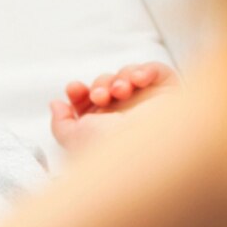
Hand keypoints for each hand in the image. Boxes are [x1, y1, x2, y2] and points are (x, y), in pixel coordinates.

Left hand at [50, 62, 177, 152]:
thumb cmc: (112, 151)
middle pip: (107, 85)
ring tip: (120, 91)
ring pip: (129, 76)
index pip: (88, 102)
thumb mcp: (74, 140)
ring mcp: (150, 106)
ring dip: (119, 78)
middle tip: (100, 97)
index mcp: (104, 128)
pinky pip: (157, 71)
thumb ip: (60, 124)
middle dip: (100, 85)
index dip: (78, 92)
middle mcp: (126, 117)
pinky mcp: (171, 96)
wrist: (150, 155)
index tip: (74, 89)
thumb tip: (56, 105)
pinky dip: (145, 70)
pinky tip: (138, 80)